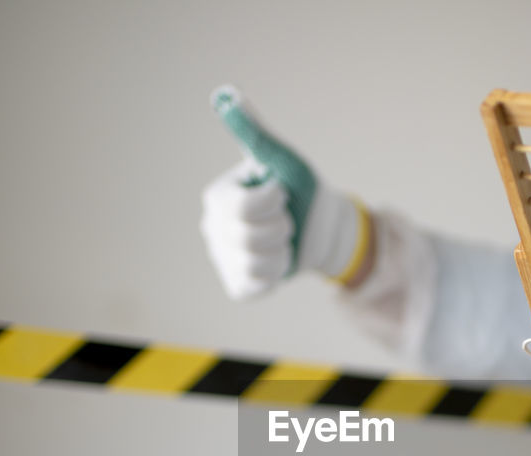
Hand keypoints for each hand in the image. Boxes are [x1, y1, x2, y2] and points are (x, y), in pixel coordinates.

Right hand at [199, 86, 367, 300]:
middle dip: (281, 227)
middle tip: (284, 218)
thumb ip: (253, 132)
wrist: (319, 226)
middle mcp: (212, 228)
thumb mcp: (280, 159)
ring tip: (283, 239)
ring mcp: (223, 259)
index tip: (280, 192)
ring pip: (256, 265)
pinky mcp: (238, 285)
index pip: (245, 208)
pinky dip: (277, 276)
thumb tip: (226, 94)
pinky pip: (257, 287)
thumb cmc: (298, 187)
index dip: (274, 202)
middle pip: (251, 238)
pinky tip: (278, 260)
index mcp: (217, 197)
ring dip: (283, 252)